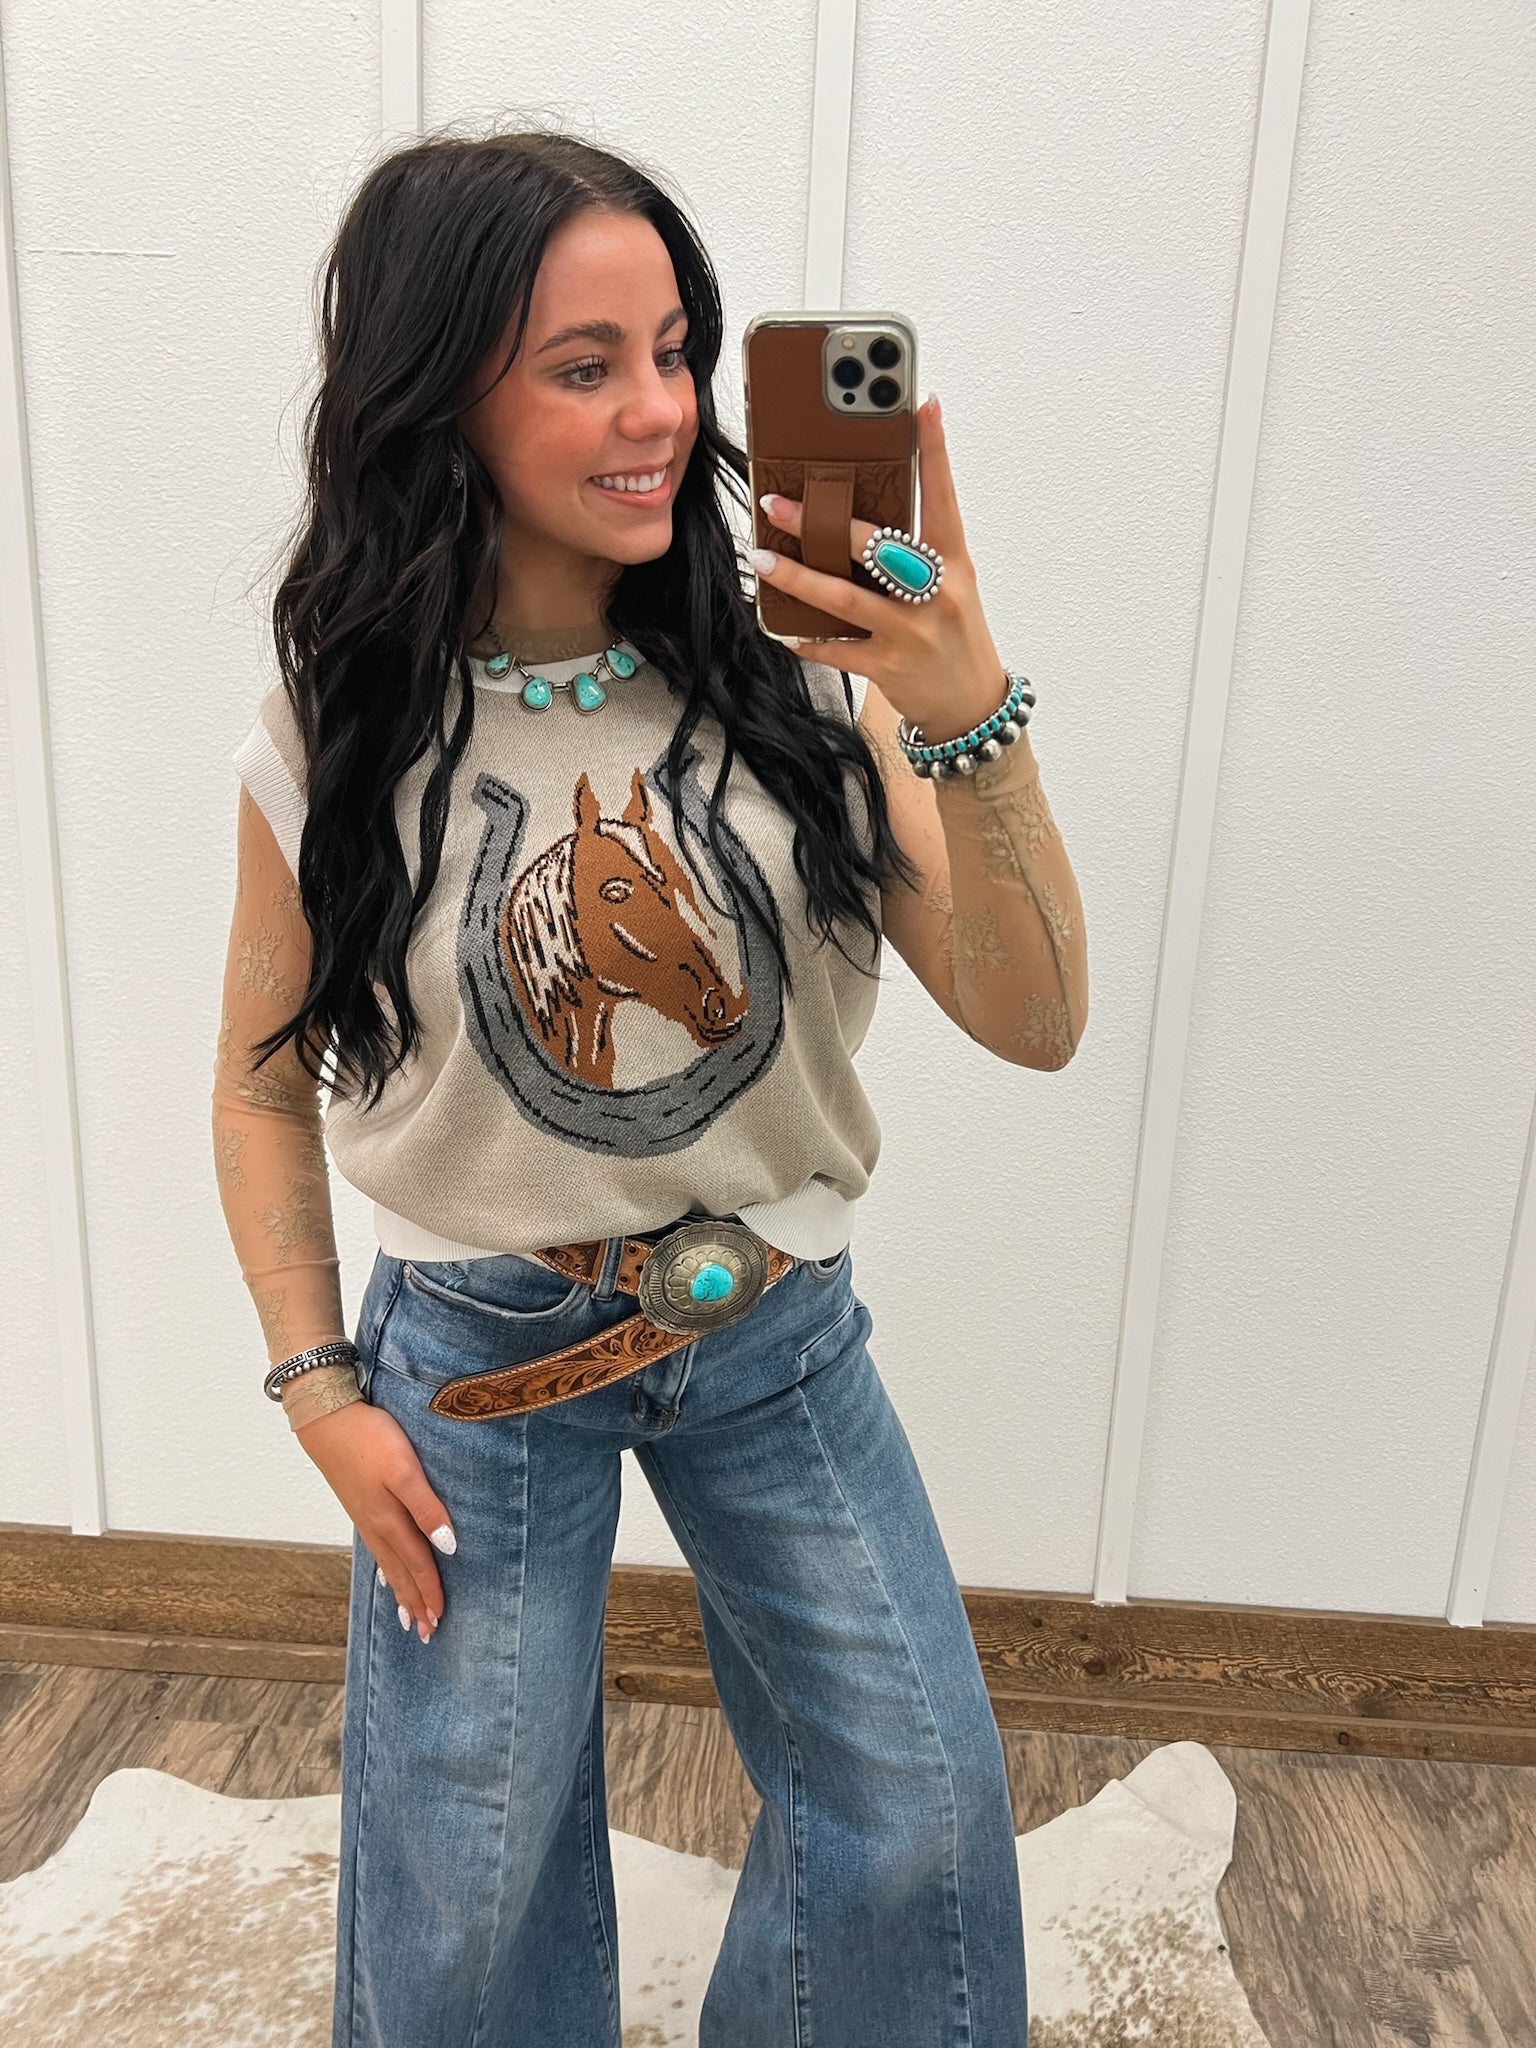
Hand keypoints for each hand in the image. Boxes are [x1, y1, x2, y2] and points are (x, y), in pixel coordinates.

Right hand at [295, 1400, 453, 1642]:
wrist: (326, 1417)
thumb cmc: (369, 1438)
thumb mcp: (404, 1469)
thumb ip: (426, 1507)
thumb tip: (447, 1545)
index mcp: (389, 1520)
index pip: (416, 1565)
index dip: (430, 1592)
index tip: (439, 1620)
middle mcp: (376, 1525)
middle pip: (399, 1572)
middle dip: (413, 1602)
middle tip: (426, 1633)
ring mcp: (365, 1516)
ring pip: (387, 1563)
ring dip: (399, 1590)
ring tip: (407, 1615)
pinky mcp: (359, 1504)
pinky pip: (376, 1548)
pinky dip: (385, 1568)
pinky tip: (386, 1572)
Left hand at [752, 393, 1009, 744]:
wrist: (972, 706)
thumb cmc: (954, 635)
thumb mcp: (950, 586)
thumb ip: (915, 553)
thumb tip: (855, 519)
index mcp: (954, 563)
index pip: (944, 498)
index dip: (935, 452)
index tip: (922, 406)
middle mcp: (936, 593)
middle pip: (876, 546)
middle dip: (823, 523)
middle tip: (778, 504)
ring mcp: (911, 632)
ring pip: (845, 598)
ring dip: (798, 578)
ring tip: (764, 560)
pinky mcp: (889, 667)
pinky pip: (838, 649)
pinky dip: (808, 639)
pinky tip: (784, 629)